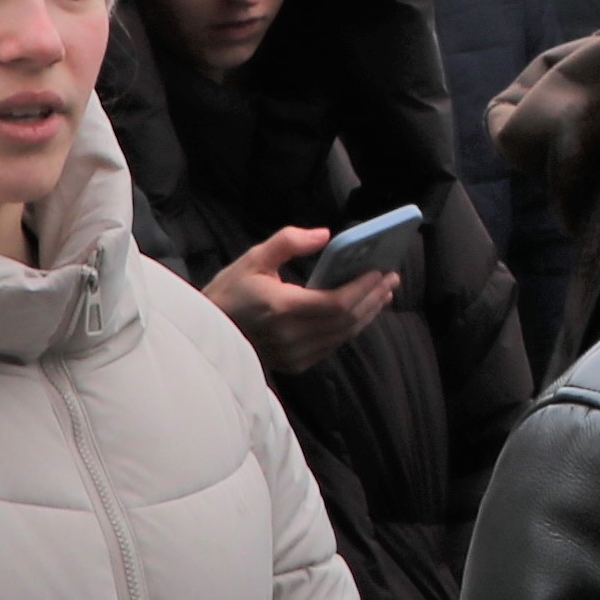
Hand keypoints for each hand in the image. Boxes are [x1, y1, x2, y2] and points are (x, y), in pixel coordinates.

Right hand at [208, 224, 399, 379]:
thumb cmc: (230, 292)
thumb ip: (289, 241)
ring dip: (367, 313)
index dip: (363, 288)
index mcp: (281, 309)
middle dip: (373, 298)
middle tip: (391, 277)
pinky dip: (350, 327)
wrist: (208, 333)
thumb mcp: (254, 258)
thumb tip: (325, 235)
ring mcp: (294, 355)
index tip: (381, 270)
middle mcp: (291, 337)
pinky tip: (361, 310)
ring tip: (383, 292)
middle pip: (347, 320)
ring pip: (343, 335)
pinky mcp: (296, 364)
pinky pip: (333, 345)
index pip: (336, 302)